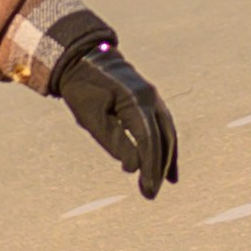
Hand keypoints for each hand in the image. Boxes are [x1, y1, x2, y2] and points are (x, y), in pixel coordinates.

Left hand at [53, 42, 178, 198]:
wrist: (82, 57)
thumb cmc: (82, 88)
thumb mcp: (92, 119)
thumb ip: (115, 142)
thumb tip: (135, 167)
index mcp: (135, 102)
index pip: (149, 141)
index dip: (150, 167)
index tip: (148, 189)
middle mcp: (150, 98)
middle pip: (163, 139)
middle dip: (159, 168)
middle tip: (151, 193)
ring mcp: (153, 97)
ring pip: (168, 132)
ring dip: (166, 158)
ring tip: (164, 182)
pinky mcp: (149, 99)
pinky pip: (163, 124)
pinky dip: (165, 143)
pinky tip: (164, 160)